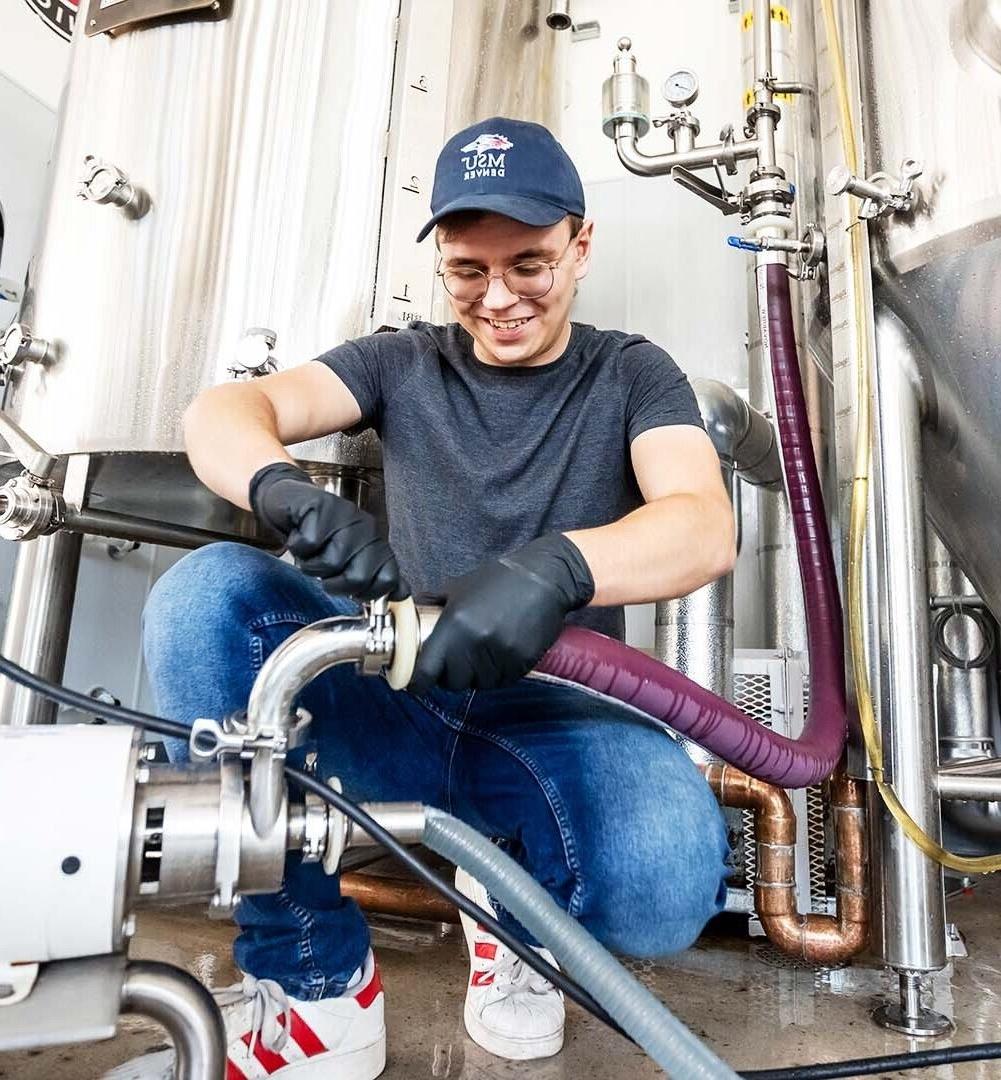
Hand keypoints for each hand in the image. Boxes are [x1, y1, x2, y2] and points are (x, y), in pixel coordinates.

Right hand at [249, 462, 406, 600]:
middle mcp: (365, 527)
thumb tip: (401, 594)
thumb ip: (375, 576)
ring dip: (310, 564)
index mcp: (376, 542)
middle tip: (323, 569)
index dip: (365, 593)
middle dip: (333, 583)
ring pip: (329, 562)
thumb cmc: (319, 535)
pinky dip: (297, 547)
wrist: (290, 502)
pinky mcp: (320, 507)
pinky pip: (308, 545)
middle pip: (357, 577)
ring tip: (310, 551)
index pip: (387, 579)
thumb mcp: (349, 558)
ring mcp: (345, 515)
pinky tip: (299, 535)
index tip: (349, 589)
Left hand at [410, 533, 593, 693]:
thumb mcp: (459, 586)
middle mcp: (476, 644)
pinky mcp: (522, 662)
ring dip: (476, 676)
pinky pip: (502, 681)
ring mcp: (501, 655)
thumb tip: (408, 615)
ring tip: (481, 655)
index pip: (427, 671)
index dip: (418, 681)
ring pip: (479, 684)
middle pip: (453, 682)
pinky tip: (500, 655)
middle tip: (455, 663)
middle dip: (451, 676)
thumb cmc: (500, 579)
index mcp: (455, 624)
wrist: (545, 578)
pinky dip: (497, 674)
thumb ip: (433, 603)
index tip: (416, 683)